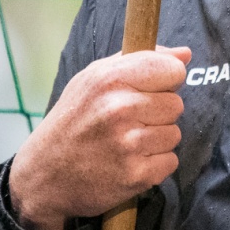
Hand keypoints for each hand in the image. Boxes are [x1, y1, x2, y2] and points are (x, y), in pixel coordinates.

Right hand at [9, 46, 190, 229]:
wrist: (44, 175)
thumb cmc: (72, 121)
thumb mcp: (93, 79)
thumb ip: (140, 60)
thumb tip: (185, 54)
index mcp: (110, 79)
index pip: (173, 71)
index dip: (165, 81)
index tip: (149, 90)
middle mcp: (119, 109)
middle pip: (176, 104)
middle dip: (158, 113)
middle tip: (130, 122)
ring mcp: (128, 145)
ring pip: (174, 134)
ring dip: (156, 140)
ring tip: (127, 143)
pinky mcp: (136, 175)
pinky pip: (170, 161)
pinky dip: (155, 165)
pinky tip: (129, 162)